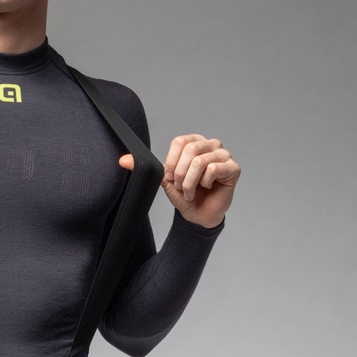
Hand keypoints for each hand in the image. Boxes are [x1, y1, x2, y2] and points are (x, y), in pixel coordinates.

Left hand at [119, 134, 240, 227]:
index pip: (179, 141)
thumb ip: (145, 167)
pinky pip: (213, 170)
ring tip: (190, 190)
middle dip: (180, 173)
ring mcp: (224, 155)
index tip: (170, 177)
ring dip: (190, 181)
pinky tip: (206, 188)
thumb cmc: (183, 194)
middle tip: (180, 186)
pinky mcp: (233, 168)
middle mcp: (211, 144)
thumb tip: (123, 160)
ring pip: (200, 161)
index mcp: (195, 142)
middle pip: (191, 149)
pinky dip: (204, 183)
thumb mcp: (163, 178)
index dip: (172, 162)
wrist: (197, 214)